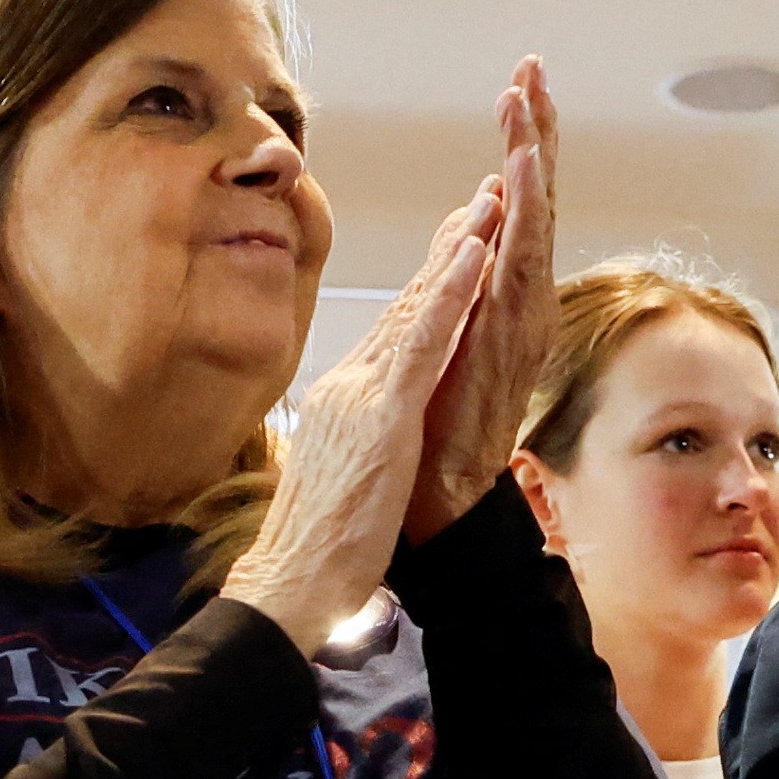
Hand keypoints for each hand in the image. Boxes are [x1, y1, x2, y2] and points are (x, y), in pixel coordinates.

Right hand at [236, 181, 498, 644]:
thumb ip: (356, 448)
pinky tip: (473, 253)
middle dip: (446, 250)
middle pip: (407, 307)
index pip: (394, 334)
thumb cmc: (316, 549)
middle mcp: (350, 384)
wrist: (290, 581)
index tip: (454, 245)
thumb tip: (363, 442)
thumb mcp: (342, 481)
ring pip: (417, 308)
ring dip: (456, 250)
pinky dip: (450, 293)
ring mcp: (364, 394)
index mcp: (344, 402)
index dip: (428, 286)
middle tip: (480, 198)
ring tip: (487, 201)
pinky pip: (423, 342)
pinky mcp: (383, 414)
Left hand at [404, 60, 558, 540]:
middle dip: (534, 132)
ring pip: (531, 226)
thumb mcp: (438, 339)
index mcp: (499, 296)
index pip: (513, 206)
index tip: (519, 86)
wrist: (439, 500)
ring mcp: (517, 322)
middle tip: (533, 68)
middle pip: (533, 202)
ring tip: (530, 104)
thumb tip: (464, 235)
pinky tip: (517, 180)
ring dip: (532, 162)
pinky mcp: (506, 345)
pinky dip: (520, 223)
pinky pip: (516, 274)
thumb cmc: (433, 434)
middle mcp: (517, 303)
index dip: (519, 146)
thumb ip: (454, 290)